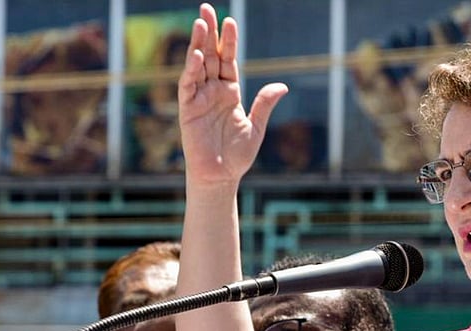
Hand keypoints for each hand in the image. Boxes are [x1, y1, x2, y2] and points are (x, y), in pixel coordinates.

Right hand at [177, 3, 286, 185]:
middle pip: (210, 55)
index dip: (229, 41)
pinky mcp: (188, 109)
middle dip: (209, 32)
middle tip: (206, 8)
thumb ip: (265, 104)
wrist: (222, 175)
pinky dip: (190, 70)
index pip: (229, 60)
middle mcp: (213, 91)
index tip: (230, 20)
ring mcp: (199, 98)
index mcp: (230, 92)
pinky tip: (195, 54)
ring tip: (200, 23)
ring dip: (198, 44)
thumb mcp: (257, 127)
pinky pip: (188, 85)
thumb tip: (283, 85)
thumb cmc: (238, 154)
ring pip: (197, 65)